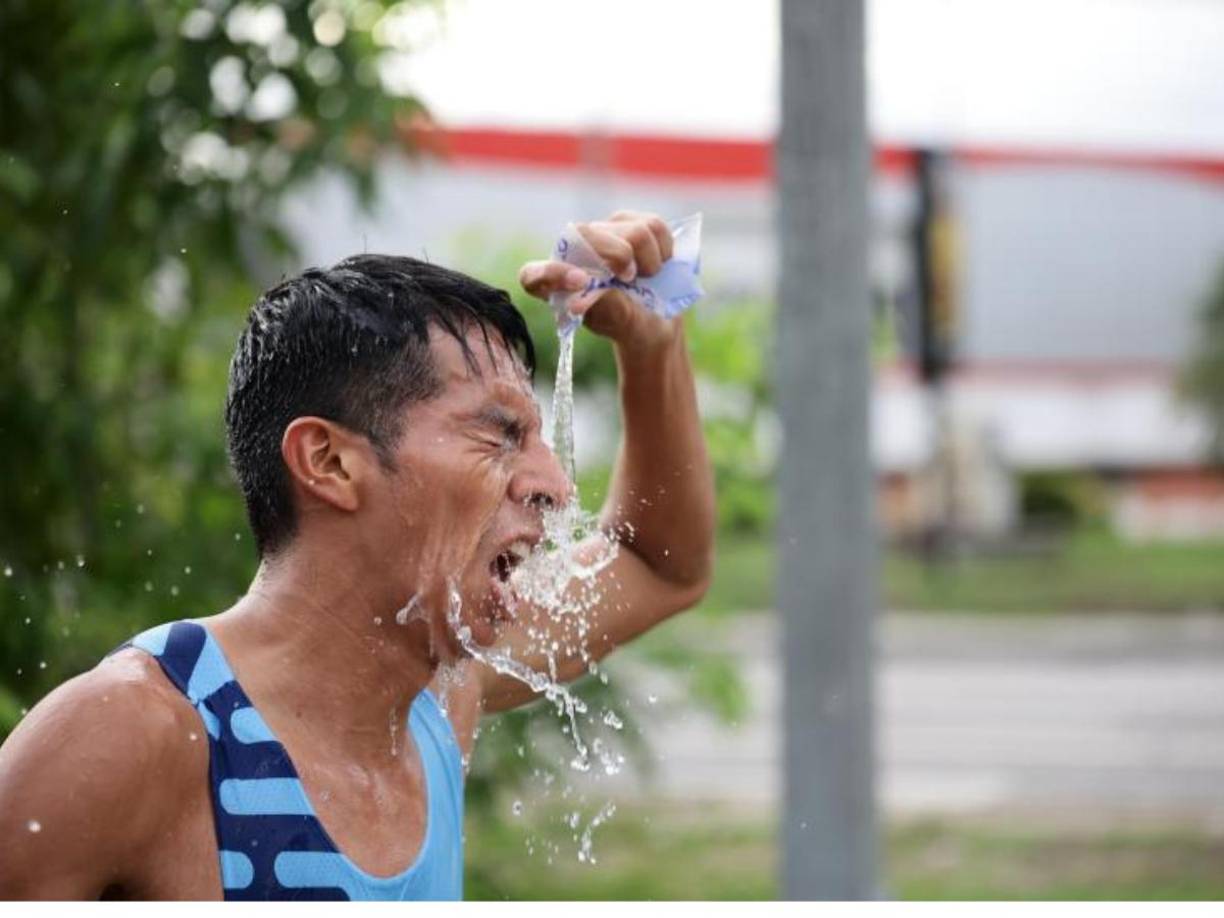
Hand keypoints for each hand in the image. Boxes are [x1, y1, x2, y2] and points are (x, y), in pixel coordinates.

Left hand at [518, 210, 677, 346]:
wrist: (654, 320)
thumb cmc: (626, 323)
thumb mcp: (615, 321)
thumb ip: (601, 305)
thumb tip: (584, 296)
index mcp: (555, 283)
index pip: (533, 275)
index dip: (551, 273)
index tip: (581, 282)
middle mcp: (573, 252)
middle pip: (585, 233)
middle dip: (616, 253)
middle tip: (630, 278)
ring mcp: (602, 233)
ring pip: (632, 231)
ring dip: (648, 260)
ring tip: (647, 278)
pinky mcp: (629, 222)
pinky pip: (654, 226)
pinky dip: (664, 249)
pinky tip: (659, 264)